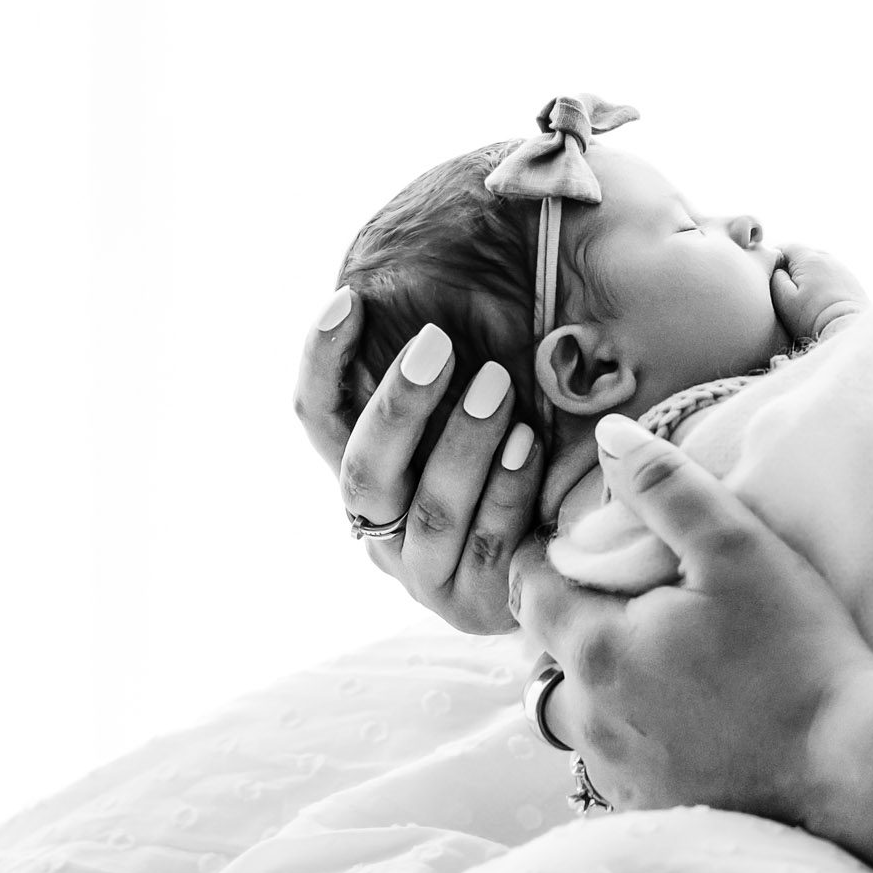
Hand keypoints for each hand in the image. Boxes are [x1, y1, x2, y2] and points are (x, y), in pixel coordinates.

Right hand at [294, 287, 545, 633]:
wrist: (555, 562)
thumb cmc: (506, 458)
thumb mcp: (465, 407)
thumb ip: (442, 364)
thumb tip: (417, 269)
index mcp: (362, 474)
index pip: (317, 418)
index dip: (323, 361)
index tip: (348, 299)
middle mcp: (377, 527)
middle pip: (364, 470)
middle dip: (399, 405)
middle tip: (437, 341)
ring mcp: (422, 572)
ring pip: (430, 507)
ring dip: (463, 440)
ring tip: (498, 382)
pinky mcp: (474, 603)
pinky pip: (487, 543)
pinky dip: (506, 489)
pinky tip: (528, 443)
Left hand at [511, 414, 872, 816]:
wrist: (846, 768)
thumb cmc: (795, 652)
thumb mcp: (737, 546)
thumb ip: (665, 485)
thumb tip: (610, 435)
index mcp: (598, 650)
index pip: (531, 587)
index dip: (556, 552)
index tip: (598, 537)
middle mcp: (590, 721)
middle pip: (552, 650)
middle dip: (581, 613)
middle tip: (639, 589)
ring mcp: (618, 773)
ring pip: (583, 709)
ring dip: (607, 676)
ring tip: (669, 652)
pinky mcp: (652, 809)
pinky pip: (620, 756)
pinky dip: (639, 726)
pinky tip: (693, 711)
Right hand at [770, 243, 869, 347]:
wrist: (847, 328)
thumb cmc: (813, 317)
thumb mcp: (785, 299)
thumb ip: (776, 279)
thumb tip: (778, 269)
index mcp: (809, 258)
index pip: (787, 247)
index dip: (776, 259)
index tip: (771, 274)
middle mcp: (827, 258)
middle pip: (803, 254)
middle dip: (793, 266)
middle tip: (786, 288)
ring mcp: (842, 268)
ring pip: (818, 264)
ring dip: (809, 274)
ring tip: (804, 295)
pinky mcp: (851, 280)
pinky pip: (831, 274)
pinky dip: (823, 281)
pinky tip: (820, 298)